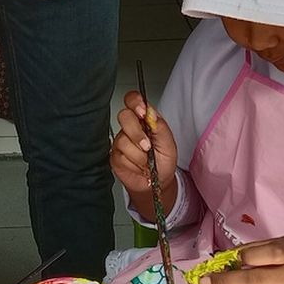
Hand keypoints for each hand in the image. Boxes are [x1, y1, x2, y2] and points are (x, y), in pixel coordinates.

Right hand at [110, 90, 178, 208]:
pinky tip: (138, 166)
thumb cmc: (163, 161)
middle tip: (147, 146)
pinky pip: (120, 156)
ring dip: (138, 155)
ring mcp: (121, 140)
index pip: (133, 100)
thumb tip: (151, 113)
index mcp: (145, 119)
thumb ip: (160, 127)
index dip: (135, 102)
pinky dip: (133, 164)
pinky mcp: (114, 155)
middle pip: (124, 116)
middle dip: (136, 133)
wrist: (157, 183)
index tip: (142, 113)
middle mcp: (131, 127)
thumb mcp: (169, 143)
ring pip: (122, 140)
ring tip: (146, 161)